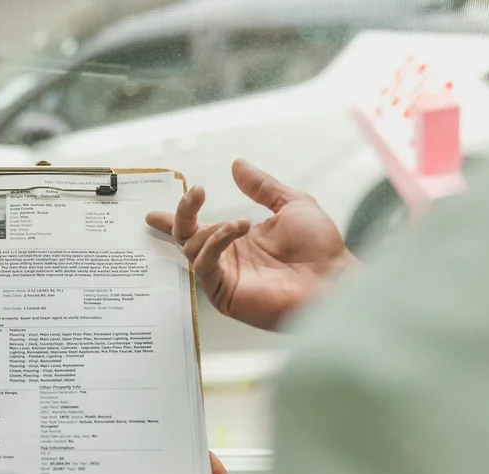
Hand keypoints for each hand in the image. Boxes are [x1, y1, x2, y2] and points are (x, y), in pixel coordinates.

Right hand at [147, 159, 359, 330]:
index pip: (197, 228)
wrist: (334, 278)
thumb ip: (262, 186)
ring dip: (211, 230)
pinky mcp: (225, 294)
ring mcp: (224, 277)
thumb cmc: (320, 248)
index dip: (174, 219)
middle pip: (185, 237)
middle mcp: (227, 258)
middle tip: (194, 194)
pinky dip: (216, 244)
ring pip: (191, 250)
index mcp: (237, 240)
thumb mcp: (291, 204)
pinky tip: (237, 230)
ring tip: (240, 222)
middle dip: (181, 215)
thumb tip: (238, 165)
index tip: (153, 213)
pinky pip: (204, 266)